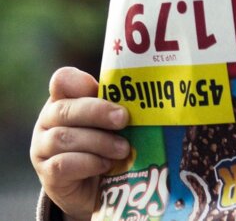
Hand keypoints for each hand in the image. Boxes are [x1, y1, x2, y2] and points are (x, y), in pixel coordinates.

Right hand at [30, 67, 130, 220]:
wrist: (97, 190)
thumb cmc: (109, 147)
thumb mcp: (116, 124)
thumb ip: (122, 108)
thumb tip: (157, 98)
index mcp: (66, 101)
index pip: (62, 81)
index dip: (78, 81)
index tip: (99, 87)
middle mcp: (49, 122)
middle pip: (64, 109)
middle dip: (97, 112)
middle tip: (123, 119)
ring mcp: (43, 149)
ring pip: (63, 138)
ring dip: (98, 142)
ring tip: (124, 149)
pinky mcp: (49, 176)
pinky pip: (63, 164)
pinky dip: (89, 163)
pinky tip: (106, 165)